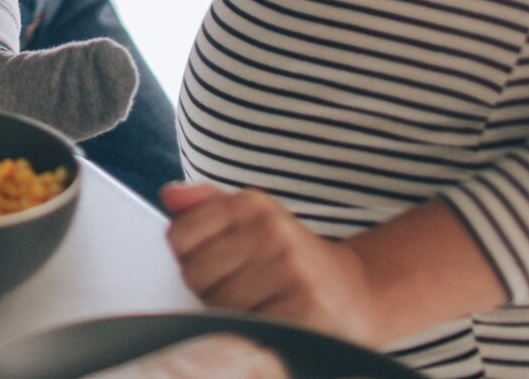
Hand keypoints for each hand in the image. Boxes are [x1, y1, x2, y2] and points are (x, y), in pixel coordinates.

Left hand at [161, 183, 384, 347]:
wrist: (358, 293)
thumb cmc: (291, 260)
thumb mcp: (253, 221)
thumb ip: (206, 208)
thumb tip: (170, 197)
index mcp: (251, 204)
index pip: (181, 234)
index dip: (189, 258)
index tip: (215, 263)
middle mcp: (272, 230)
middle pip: (197, 273)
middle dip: (210, 289)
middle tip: (243, 289)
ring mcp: (290, 269)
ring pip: (220, 304)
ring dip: (232, 315)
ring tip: (260, 304)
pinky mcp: (304, 308)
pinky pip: (249, 327)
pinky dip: (255, 331)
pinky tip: (274, 320)